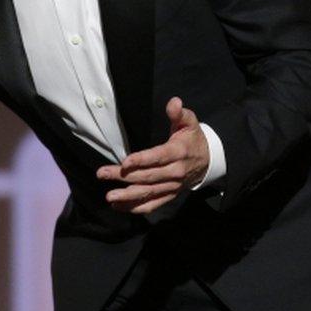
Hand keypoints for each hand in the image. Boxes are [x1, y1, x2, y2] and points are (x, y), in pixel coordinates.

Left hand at [96, 97, 209, 214]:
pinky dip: (136, 207)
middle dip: (124, 176)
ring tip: (110, 196)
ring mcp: (172, 186)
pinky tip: (118, 205)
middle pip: (148, 176)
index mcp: (179, 153)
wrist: (208, 161)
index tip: (124, 162)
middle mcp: (175, 172)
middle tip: (103, 173)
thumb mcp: (189, 122)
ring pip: (148, 193)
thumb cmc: (193, 139)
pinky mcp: (169, 195)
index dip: (141, 160)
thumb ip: (179, 113)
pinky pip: (152, 204)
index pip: (158, 157)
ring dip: (127, 196)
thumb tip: (174, 102)